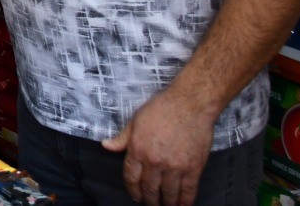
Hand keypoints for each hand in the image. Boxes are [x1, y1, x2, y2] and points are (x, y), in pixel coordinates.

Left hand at [101, 89, 216, 205]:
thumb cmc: (162, 108)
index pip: (131, 178)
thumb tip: (106, 145)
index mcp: (138, 149)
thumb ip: (122, 138)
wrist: (190, 104)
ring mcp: (174, 166)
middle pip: (149, 189)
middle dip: (148, 200)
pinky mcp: (193, 168)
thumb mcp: (136, 120)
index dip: (132, 190)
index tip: (135, 196)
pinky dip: (184, 202)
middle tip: (150, 203)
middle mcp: (154, 161)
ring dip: (165, 204)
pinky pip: (188, 191)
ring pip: (167, 194)